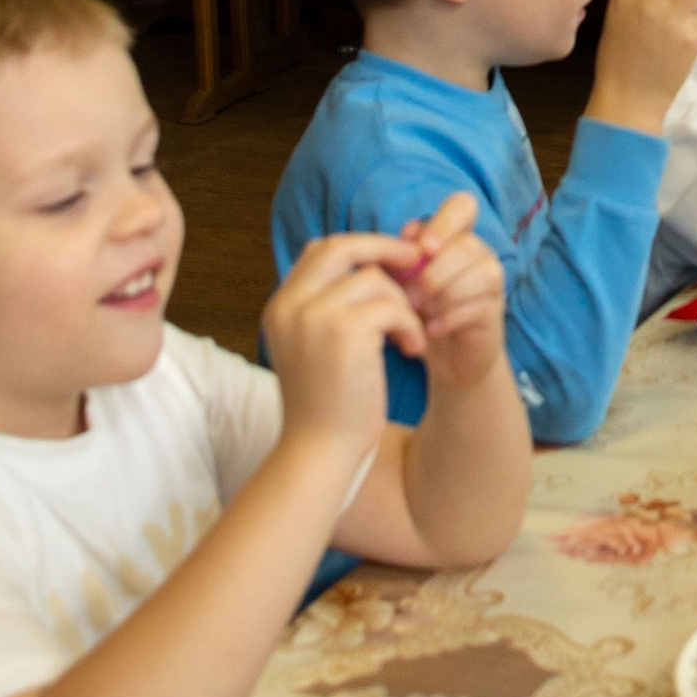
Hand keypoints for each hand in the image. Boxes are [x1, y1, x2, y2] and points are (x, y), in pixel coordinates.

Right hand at [263, 229, 427, 455]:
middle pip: (342, 246)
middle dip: (384, 249)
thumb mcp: (314, 346)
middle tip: (416, 262)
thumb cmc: (326, 402)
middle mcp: (291, 305)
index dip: (360, 246)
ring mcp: (315, 317)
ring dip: (402, 304)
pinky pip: (393, 308)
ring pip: (375, 279)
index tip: (390, 261)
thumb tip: (367, 261)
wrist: (320, 450)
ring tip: (409, 335)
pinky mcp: (345, 333)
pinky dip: (411, 325)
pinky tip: (412, 350)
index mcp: (280, 306)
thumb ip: (327, 305)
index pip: (320, 249)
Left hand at [398, 193, 509, 392]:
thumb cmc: (417, 308)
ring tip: (421, 313)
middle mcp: (479, 251)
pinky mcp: (496, 308)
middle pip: (467, 245)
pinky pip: (480, 304)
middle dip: (433, 273)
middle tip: (409, 297)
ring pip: (481, 273)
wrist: (442, 355)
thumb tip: (409, 236)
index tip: (424, 249)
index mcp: (454, 235)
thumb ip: (401, 255)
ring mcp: (491, 279)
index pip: (463, 206)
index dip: (445, 222)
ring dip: (444, 295)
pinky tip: (431, 329)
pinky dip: (451, 317)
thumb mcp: (401, 280)